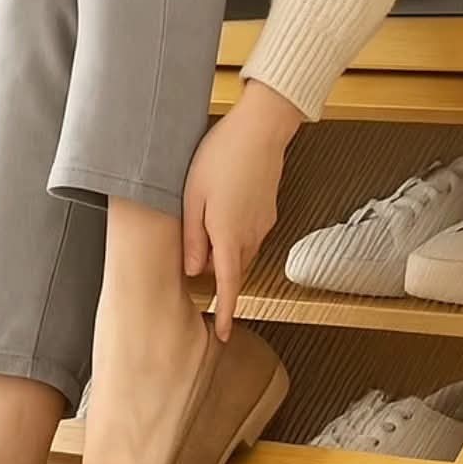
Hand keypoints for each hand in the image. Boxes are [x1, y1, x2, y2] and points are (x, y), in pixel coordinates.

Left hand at [183, 82, 304, 339]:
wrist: (262, 129)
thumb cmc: (221, 156)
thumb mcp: (193, 197)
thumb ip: (194, 238)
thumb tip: (193, 270)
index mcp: (229, 235)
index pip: (229, 285)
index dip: (227, 312)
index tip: (224, 335)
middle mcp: (251, 234)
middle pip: (234, 268)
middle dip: (221, 277)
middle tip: (199, 272)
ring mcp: (264, 222)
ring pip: (243, 251)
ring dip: (227, 253)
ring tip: (206, 233)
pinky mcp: (269, 209)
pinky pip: (251, 233)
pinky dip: (237, 235)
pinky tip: (223, 212)